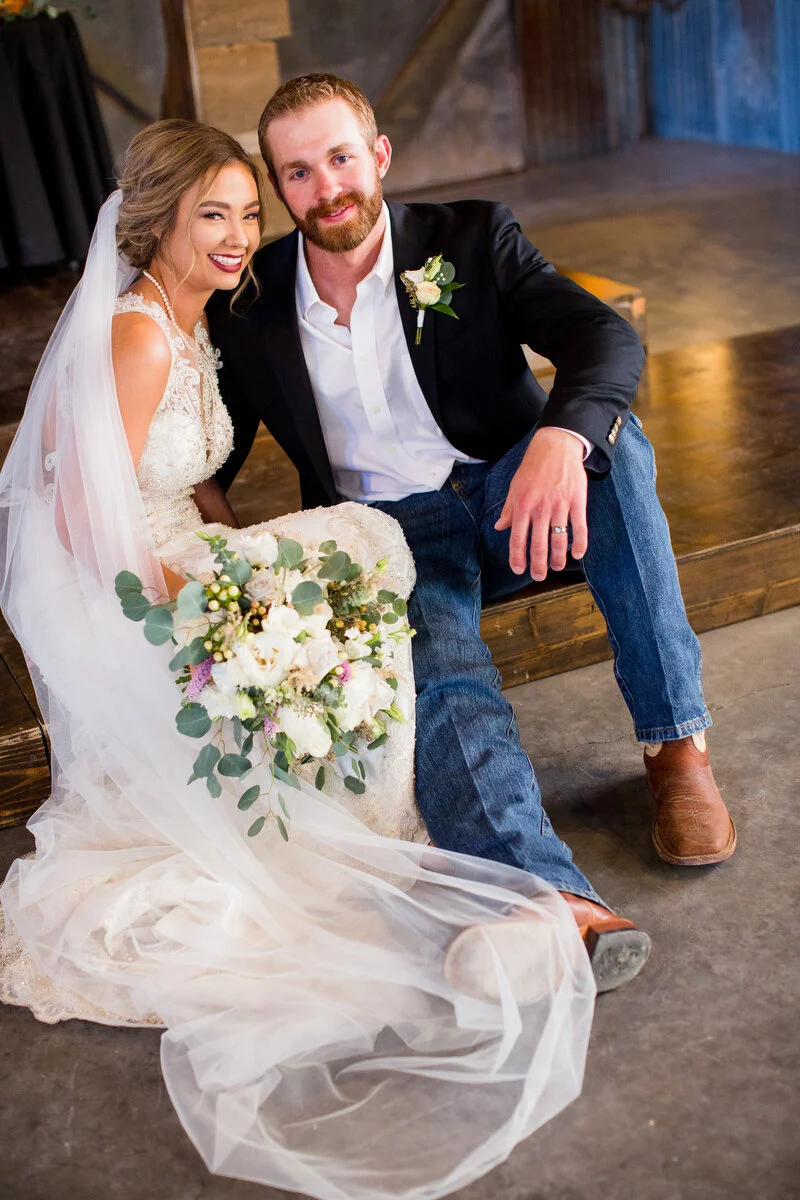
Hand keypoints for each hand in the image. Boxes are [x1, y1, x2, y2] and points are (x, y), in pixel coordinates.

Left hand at [494, 428, 587, 579]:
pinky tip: (577, 554)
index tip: (519, 570)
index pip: (518, 538)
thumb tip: (499, 528)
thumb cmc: (533, 467)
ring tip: (557, 567)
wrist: (555, 446)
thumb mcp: (515, 487)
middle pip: (538, 544)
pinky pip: (579, 527)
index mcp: (522, 506)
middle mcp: (540, 509)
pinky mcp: (577, 501)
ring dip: (558, 558)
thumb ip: (509, 510)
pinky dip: (580, 543)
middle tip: (539, 576)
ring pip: (559, 539)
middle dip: (538, 564)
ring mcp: (560, 506)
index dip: (518, 557)